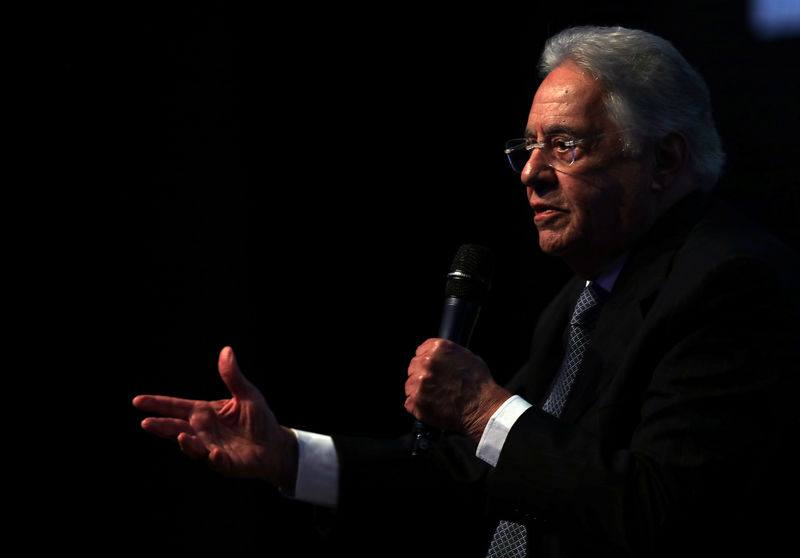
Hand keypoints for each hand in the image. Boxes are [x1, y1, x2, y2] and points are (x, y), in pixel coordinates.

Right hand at [132, 346, 297, 489]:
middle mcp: (203, 431)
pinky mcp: (227, 463)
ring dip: (187, 443)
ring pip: (193, 447)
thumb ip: (232, 376)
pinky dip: (215, 458)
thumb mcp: (246, 394)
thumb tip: (226, 350)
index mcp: (205, 413)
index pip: (177, 407)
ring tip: (182, 436)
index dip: (157, 404)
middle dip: (161, 427)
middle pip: (177, 428)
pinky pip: (218, 461)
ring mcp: (212, 448)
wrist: (275, 445)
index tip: (137, 401)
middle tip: (146, 423)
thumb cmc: (258, 419)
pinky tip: (214, 453)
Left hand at [405, 338, 510, 440]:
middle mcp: (426, 363)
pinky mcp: (416, 402)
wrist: (482, 408)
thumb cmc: (479, 384)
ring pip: (410, 384)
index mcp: (438, 349)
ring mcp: (419, 383)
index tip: (432, 369)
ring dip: (419, 390)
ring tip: (436, 397)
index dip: (427, 360)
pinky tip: (433, 406)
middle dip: (422, 375)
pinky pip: (409, 402)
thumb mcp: (467, 357)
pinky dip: (418, 406)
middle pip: (413, 367)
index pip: (421, 351)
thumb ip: (447, 354)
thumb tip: (439, 357)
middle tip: (435, 385)